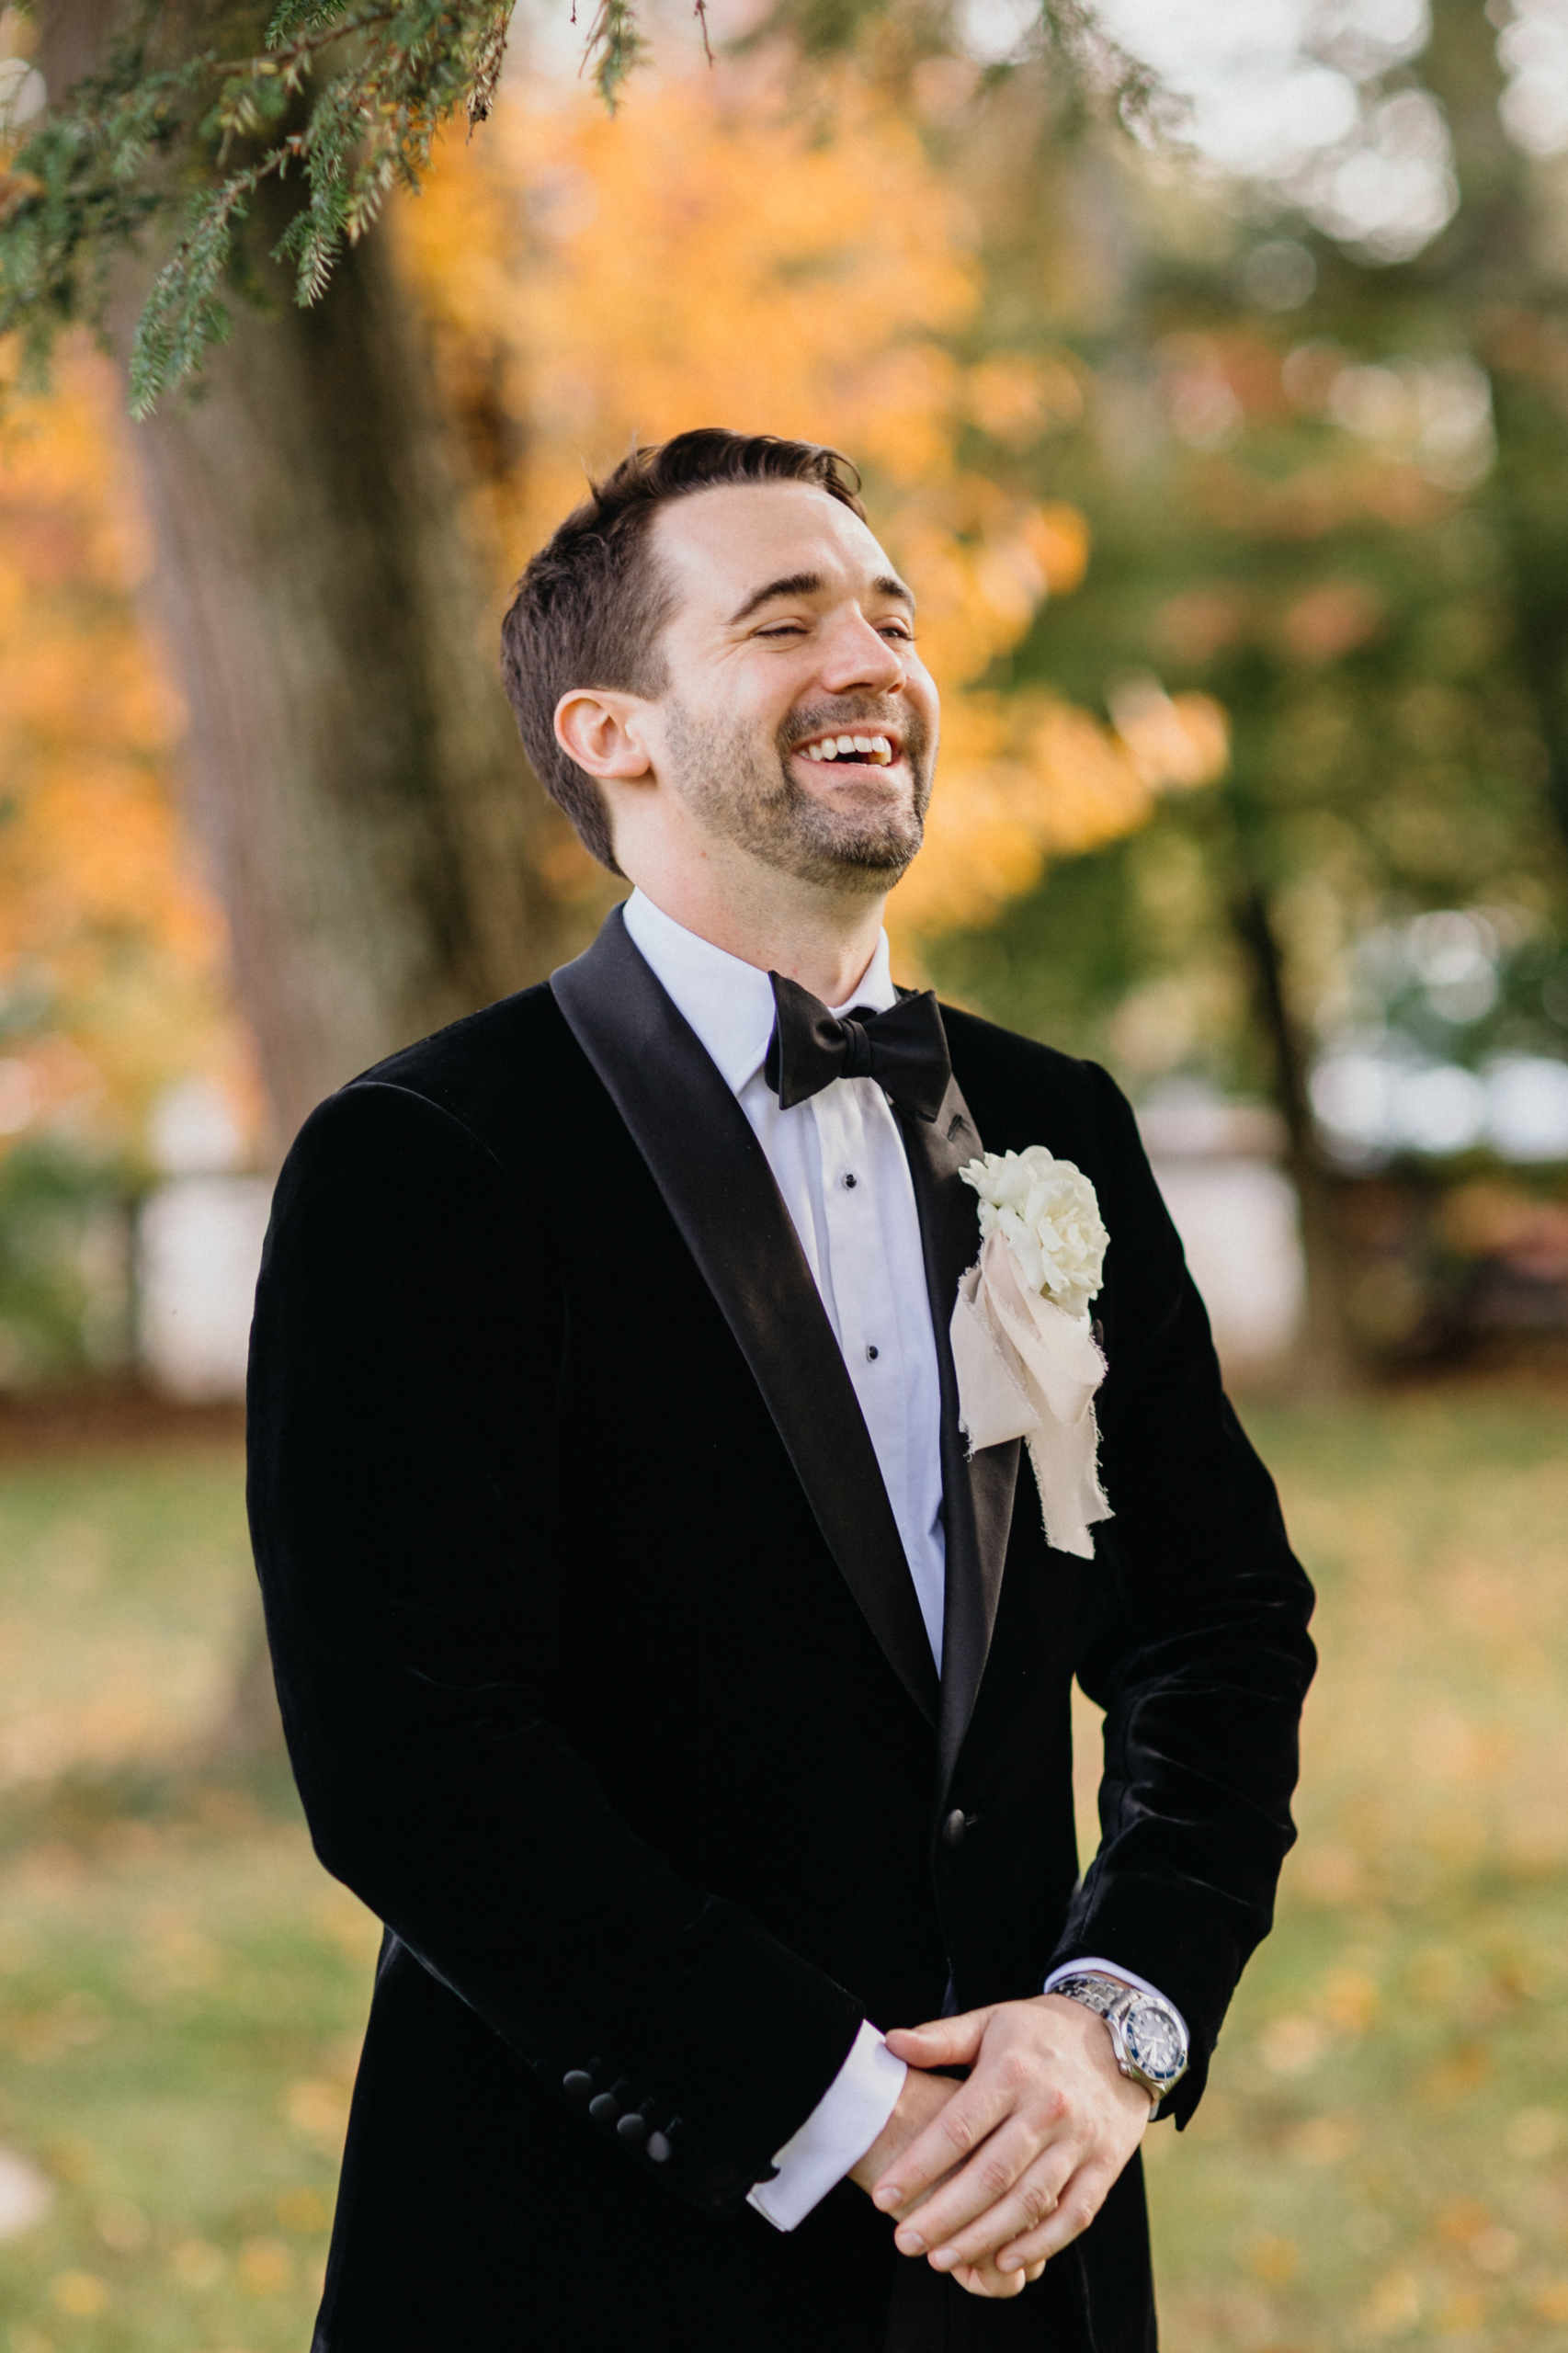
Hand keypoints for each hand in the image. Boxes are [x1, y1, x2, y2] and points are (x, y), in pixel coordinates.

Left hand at [868, 1995, 1150, 2297]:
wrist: (1123, 2036)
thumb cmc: (1040, 2032)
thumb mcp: (991, 2021)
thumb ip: (941, 2038)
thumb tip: (892, 2043)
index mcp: (1011, 2072)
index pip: (957, 2128)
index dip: (918, 2166)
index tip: (883, 2196)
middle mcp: (1047, 2108)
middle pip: (990, 2174)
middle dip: (944, 2215)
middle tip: (905, 2242)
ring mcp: (1080, 2140)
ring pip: (1028, 2201)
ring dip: (983, 2237)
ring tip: (942, 2260)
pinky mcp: (1106, 2165)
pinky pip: (1074, 2214)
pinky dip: (1040, 2243)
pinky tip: (1004, 2260)